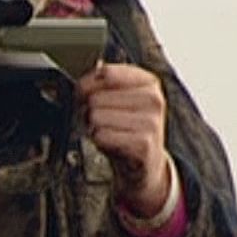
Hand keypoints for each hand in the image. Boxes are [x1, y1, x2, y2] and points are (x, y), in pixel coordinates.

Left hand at [77, 63, 170, 213]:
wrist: (146, 163)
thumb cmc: (129, 128)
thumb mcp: (121, 99)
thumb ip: (105, 83)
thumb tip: (91, 73)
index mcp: (149, 82)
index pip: (107, 73)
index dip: (86, 85)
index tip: (83, 95)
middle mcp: (153, 99)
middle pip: (96, 97)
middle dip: (88, 110)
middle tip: (96, 120)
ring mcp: (151, 122)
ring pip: (96, 116)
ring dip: (93, 127)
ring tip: (106, 132)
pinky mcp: (143, 143)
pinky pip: (102, 135)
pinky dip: (99, 141)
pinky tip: (111, 143)